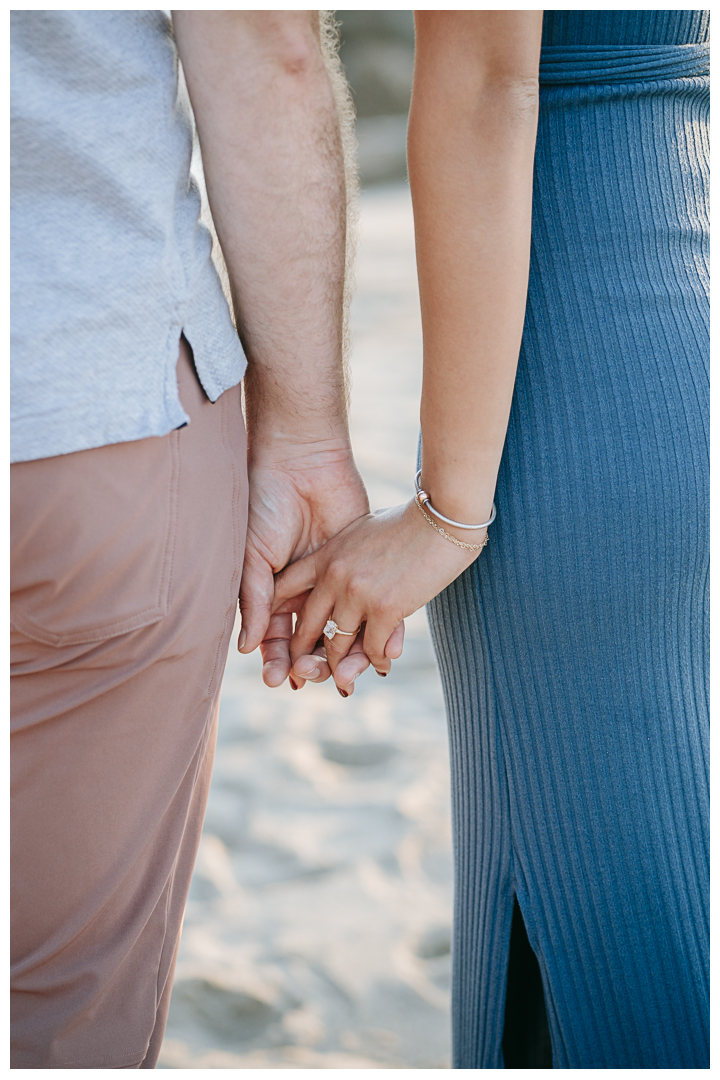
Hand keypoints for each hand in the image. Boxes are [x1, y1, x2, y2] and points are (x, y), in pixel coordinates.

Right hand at [239, 436, 369, 687]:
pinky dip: (379, 630)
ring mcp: (337, 583)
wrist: (301, 462)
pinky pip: (375, 607)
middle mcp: (307, 593)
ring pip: (346, 631)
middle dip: (311, 663)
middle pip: (312, 643)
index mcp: (275, 593)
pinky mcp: (364, 568)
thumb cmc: (264, 505)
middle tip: (312, 673)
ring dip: (346, 656)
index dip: (278, 661)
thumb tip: (248, 648)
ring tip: (345, 673)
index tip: (280, 679)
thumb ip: (255, 601)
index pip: (277, 639)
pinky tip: (379, 650)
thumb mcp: (253, 557)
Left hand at [272, 499, 483, 691]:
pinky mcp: (384, 608)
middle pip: (306, 626)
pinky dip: (377, 660)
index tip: (275, 633)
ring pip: (336, 644)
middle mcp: (334, 576)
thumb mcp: (363, 532)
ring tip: (346, 677)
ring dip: (342, 666)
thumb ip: (345, 555)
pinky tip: (383, 665)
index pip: (284, 589)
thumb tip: (339, 565)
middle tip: (305, 672)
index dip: (274, 613)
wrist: (442, 517)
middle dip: (304, 654)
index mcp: (325, 556)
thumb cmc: (408, 522)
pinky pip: (371, 648)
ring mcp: (357, 593)